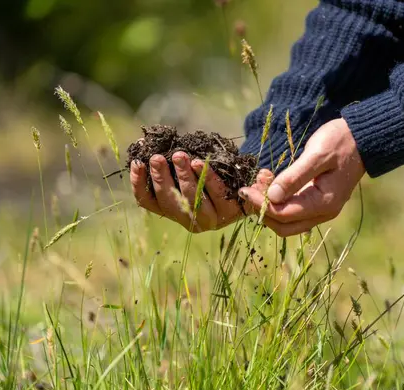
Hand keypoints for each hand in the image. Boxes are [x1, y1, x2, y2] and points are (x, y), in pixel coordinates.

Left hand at [131, 151, 272, 231]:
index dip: (206, 180)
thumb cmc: (236, 180)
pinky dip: (139, 184)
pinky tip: (137, 164)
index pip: (216, 198)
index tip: (199, 160)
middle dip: (182, 177)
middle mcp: (204, 221)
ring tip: (156, 158)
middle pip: (190, 201)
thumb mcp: (250, 180)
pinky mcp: (165, 212)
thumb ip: (259, 181)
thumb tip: (266, 176)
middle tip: (177, 155)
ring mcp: (182, 217)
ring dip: (160, 179)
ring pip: (167, 202)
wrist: (221, 188)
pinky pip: (148, 202)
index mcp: (226, 212)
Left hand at [238, 118, 364, 236]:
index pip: (284, 214)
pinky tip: (269, 178)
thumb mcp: (317, 155)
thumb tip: (271, 197)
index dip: (261, 204)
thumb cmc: (340, 142)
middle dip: (262, 210)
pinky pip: (292, 208)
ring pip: (286, 219)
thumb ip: (294, 177)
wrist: (362, 138)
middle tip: (249, 188)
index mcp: (323, 203)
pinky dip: (277, 198)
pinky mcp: (316, 201)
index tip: (244, 189)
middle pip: (284, 225)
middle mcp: (322, 212)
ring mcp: (320, 209)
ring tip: (260, 178)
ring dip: (268, 203)